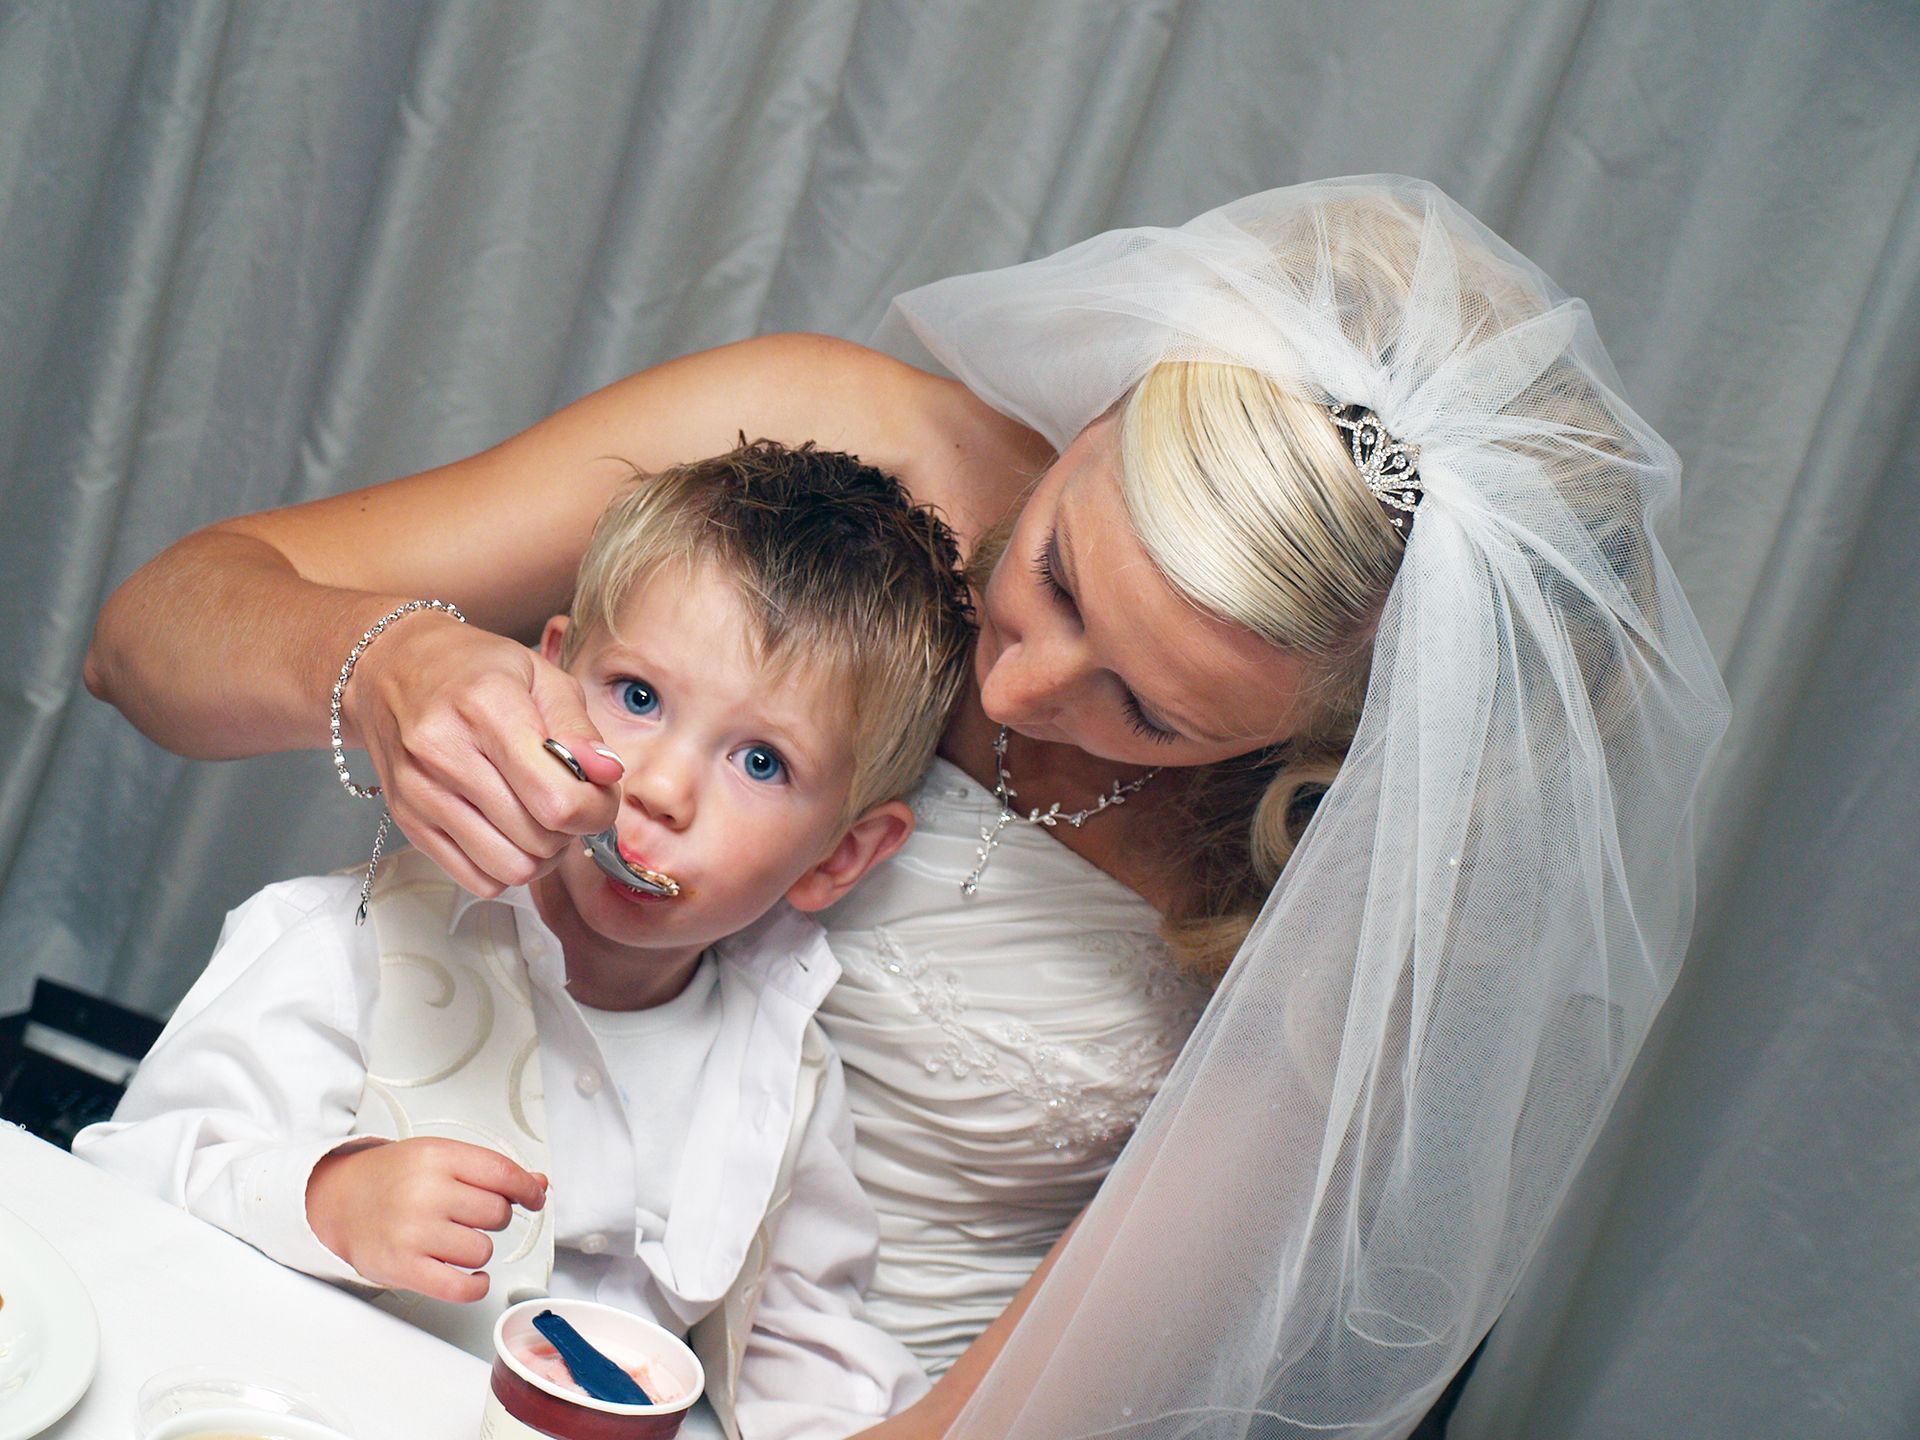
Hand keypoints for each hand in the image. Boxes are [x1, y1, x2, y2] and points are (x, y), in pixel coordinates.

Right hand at [306, 1137, 548, 1302]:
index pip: (503, 1173)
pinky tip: (471, 1276)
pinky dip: (475, 1286)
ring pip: (482, 1250)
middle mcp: (425, 1192)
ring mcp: (413, 1232)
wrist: (340, 1200)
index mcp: (437, 1157)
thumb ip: (489, 1170)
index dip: (526, 1189)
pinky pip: (460, 1287)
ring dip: (477, 1250)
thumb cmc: (393, 1178)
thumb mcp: (439, 1157)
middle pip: (497, 1214)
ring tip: (453, 1239)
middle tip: (469, 1215)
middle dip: (493, 1217)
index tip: (533, 1197)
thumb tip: (538, 1185)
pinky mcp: (403, 1268)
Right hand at [343, 615, 621, 894]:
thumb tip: (607, 775)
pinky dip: (507, 868)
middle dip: (571, 829)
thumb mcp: (539, 675)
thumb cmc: (474, 671)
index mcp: (487, 706)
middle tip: (568, 799)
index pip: (558, 798)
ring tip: (540, 818)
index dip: (595, 808)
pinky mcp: (408, 823)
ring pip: (511, 868)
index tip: (596, 793)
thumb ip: (579, 729)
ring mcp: (421, 793)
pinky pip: (478, 879)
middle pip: (539, 838)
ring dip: (542, 855)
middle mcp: (444, 752)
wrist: (390, 671)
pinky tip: (510, 833)